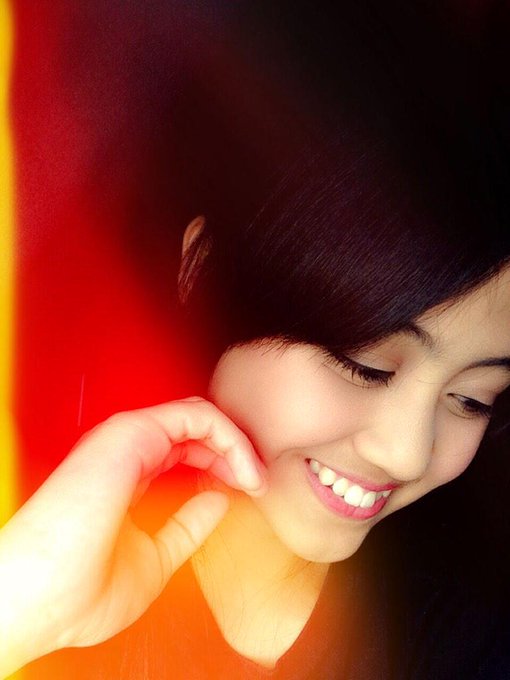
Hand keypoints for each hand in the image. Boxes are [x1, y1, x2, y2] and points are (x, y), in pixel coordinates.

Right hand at [0, 398, 266, 676]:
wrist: (42, 599)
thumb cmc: (81, 588)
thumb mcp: (154, 558)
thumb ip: (187, 525)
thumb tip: (220, 498)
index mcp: (127, 476)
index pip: (184, 452)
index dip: (220, 465)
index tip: (246, 491)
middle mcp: (127, 452)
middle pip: (195, 432)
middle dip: (234, 451)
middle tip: (256, 481)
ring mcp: (129, 439)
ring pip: (198, 415)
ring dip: (235, 441)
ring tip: (254, 475)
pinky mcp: (133, 431)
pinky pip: (196, 415)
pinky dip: (227, 435)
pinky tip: (241, 466)